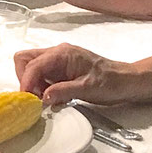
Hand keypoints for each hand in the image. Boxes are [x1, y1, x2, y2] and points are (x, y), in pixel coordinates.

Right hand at [12, 42, 126, 106]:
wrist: (126, 81)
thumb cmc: (110, 83)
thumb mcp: (87, 89)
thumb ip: (63, 91)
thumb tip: (43, 98)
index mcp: (62, 54)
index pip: (33, 64)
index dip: (26, 82)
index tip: (26, 99)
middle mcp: (57, 53)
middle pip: (25, 60)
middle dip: (25, 79)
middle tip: (35, 98)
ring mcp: (57, 60)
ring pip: (31, 67)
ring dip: (33, 84)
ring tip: (45, 99)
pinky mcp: (60, 68)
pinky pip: (41, 74)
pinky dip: (40, 85)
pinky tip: (52, 96)